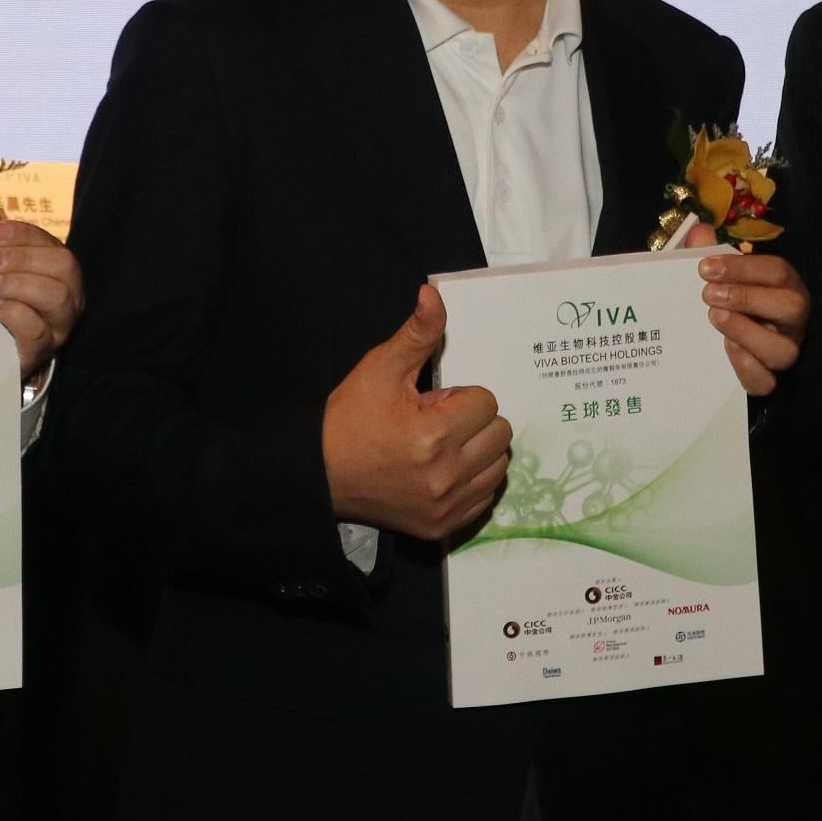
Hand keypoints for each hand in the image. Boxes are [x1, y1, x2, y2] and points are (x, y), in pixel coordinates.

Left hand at [0, 210, 80, 379]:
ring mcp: (59, 324)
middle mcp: (68, 293)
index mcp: (56, 268)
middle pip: (63, 266)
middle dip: (22, 258)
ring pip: (56, 297)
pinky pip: (37, 331)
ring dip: (18, 284)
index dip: (23, 234)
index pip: (50, 243)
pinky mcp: (42, 351)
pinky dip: (14, 313)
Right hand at [322, 285, 512, 542]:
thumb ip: (417, 333)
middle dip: (474, 421)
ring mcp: (446, 506)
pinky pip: (486, 498)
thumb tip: (434, 293)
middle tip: (437, 423)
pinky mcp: (442, 527)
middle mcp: (445, 475)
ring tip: (442, 446)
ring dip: (479, 451)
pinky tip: (443, 471)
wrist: (320, 473)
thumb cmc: (351, 417)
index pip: (487, 402)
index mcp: (433, 434)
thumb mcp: (380, 368)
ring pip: (498, 466)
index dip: (461, 397)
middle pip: (501, 435)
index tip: (431, 403)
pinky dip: (472, 481)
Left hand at [682, 227, 808, 394]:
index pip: (776, 271)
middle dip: (748, 297)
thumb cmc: (728, 298)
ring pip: (783, 349)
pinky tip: (725, 350)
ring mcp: (784, 350)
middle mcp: (791, 319)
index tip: (704, 267)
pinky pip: (766, 382)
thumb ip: (709, 252)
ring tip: (714, 318)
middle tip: (708, 294)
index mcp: (785, 285)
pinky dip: (747, 368)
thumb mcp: (720, 274)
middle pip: (792, 307)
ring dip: (746, 332)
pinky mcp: (769, 379)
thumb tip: (698, 230)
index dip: (742, 267)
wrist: (727, 342)